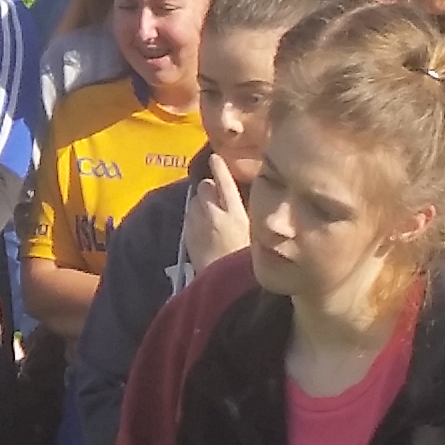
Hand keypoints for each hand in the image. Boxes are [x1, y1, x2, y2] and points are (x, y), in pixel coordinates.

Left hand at [181, 150, 248, 269]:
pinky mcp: (187, 236)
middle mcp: (214, 214)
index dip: (219, 168)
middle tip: (213, 193)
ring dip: (199, 202)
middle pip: (204, 187)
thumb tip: (245, 206)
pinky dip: (192, 216)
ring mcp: (197, 224)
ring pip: (193, 201)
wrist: (226, 287)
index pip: (225, 182)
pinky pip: (187, 217)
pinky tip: (199, 224)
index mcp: (236, 214)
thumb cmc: (249, 264)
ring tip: (206, 210)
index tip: (215, 158)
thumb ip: (248, 217)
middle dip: (207, 187)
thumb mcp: (257, 236)